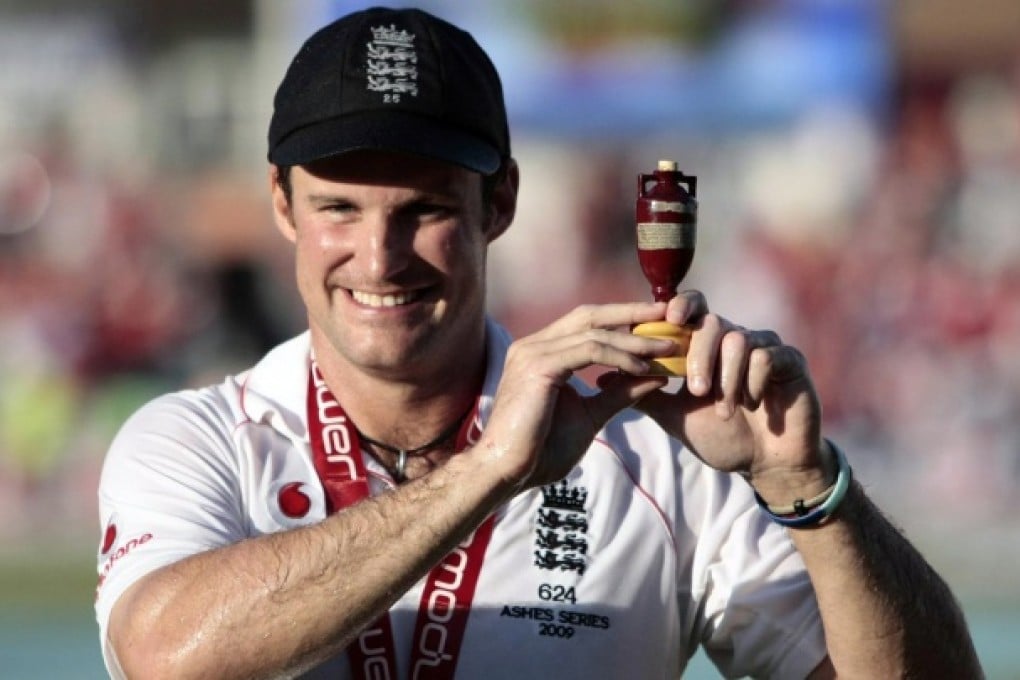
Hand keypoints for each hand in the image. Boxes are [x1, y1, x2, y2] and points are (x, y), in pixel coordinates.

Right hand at [477, 303, 674, 489]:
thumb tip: (655, 376)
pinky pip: (589, 351)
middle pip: (589, 315)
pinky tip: (643, 369)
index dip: (622, 318)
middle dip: (631, 312)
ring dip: (634, 340)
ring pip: (593, 332)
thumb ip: (618, 394)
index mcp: (540, 352)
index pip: (586, 322)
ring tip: (666, 349)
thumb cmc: (540, 450)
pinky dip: (620, 357)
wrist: (505, 472)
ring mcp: (533, 352)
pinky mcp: (538, 366)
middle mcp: (533, 344)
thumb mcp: (590, 416)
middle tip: (668, 315)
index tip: (658, 322)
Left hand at [600, 291, 833, 502]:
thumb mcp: (675, 416)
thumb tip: (600, 378)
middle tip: (695, 390)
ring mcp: (765, 347)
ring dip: (727, 375)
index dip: (678, 307)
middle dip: (699, 354)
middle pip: (712, 322)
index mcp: (706, 345)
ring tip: (723, 407)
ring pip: (740, 338)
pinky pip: (769, 355)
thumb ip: (643, 394)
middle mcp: (734, 338)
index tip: (665, 320)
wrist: (766, 465)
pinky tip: (752, 402)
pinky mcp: (790, 362)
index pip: (690, 309)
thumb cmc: (722, 436)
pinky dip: (755, 379)